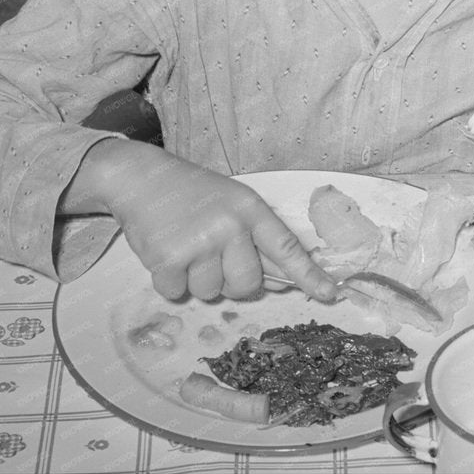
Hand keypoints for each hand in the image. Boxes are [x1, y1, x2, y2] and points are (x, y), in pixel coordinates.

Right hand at [74, 142, 337, 302]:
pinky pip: (177, 293)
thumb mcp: (234, 203)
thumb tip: (282, 281)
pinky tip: (166, 255)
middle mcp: (230, 226)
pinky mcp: (168, 259)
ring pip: (211, 292)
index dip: (309, 275)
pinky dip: (170, 282)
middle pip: (247, 285)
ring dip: (198, 281)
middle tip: (216, 260)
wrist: (142, 178)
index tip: (331, 294)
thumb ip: (256, 237)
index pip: (287, 248)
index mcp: (251, 210)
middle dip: (233, 283)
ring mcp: (200, 243)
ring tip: (187, 249)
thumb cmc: (194, 194)